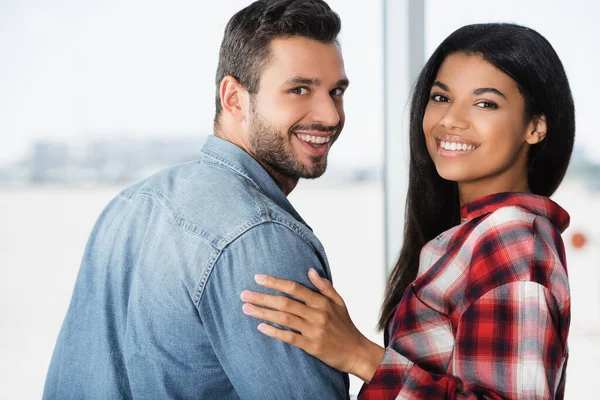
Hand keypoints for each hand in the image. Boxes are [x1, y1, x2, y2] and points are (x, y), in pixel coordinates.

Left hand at [240, 268, 384, 382]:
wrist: (356, 352)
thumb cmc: (345, 326)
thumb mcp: (339, 302)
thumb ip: (324, 286)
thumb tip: (310, 270)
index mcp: (322, 301)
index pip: (295, 288)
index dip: (275, 282)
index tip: (258, 278)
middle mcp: (317, 314)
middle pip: (285, 302)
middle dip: (263, 297)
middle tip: (244, 294)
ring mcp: (314, 330)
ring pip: (284, 319)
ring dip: (263, 313)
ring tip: (246, 309)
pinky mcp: (312, 346)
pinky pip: (290, 338)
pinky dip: (275, 332)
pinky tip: (261, 327)